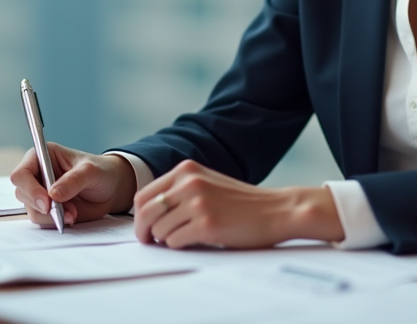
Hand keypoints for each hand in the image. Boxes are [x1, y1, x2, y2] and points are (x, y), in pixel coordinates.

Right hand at [10, 144, 135, 227]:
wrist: (110, 189)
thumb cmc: (101, 172)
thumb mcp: (92, 171)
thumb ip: (74, 180)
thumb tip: (53, 194)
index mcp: (42, 156)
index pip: (21, 173)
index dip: (30, 188)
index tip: (46, 202)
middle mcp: (37, 174)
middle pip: (22, 194)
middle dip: (42, 206)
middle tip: (65, 211)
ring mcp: (40, 193)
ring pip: (32, 210)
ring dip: (51, 216)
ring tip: (73, 212)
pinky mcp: (46, 209)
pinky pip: (42, 220)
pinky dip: (55, 222)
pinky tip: (71, 216)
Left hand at [132, 160, 344, 248]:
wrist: (277, 210)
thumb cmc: (242, 204)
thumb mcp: (208, 184)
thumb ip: (180, 191)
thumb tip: (147, 215)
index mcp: (187, 170)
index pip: (144, 194)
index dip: (139, 217)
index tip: (144, 230)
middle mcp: (189, 183)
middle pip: (145, 212)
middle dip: (144, 232)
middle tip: (151, 242)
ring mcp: (198, 203)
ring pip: (159, 230)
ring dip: (167, 240)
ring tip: (186, 238)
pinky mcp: (207, 225)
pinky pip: (175, 242)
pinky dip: (181, 246)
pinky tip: (197, 241)